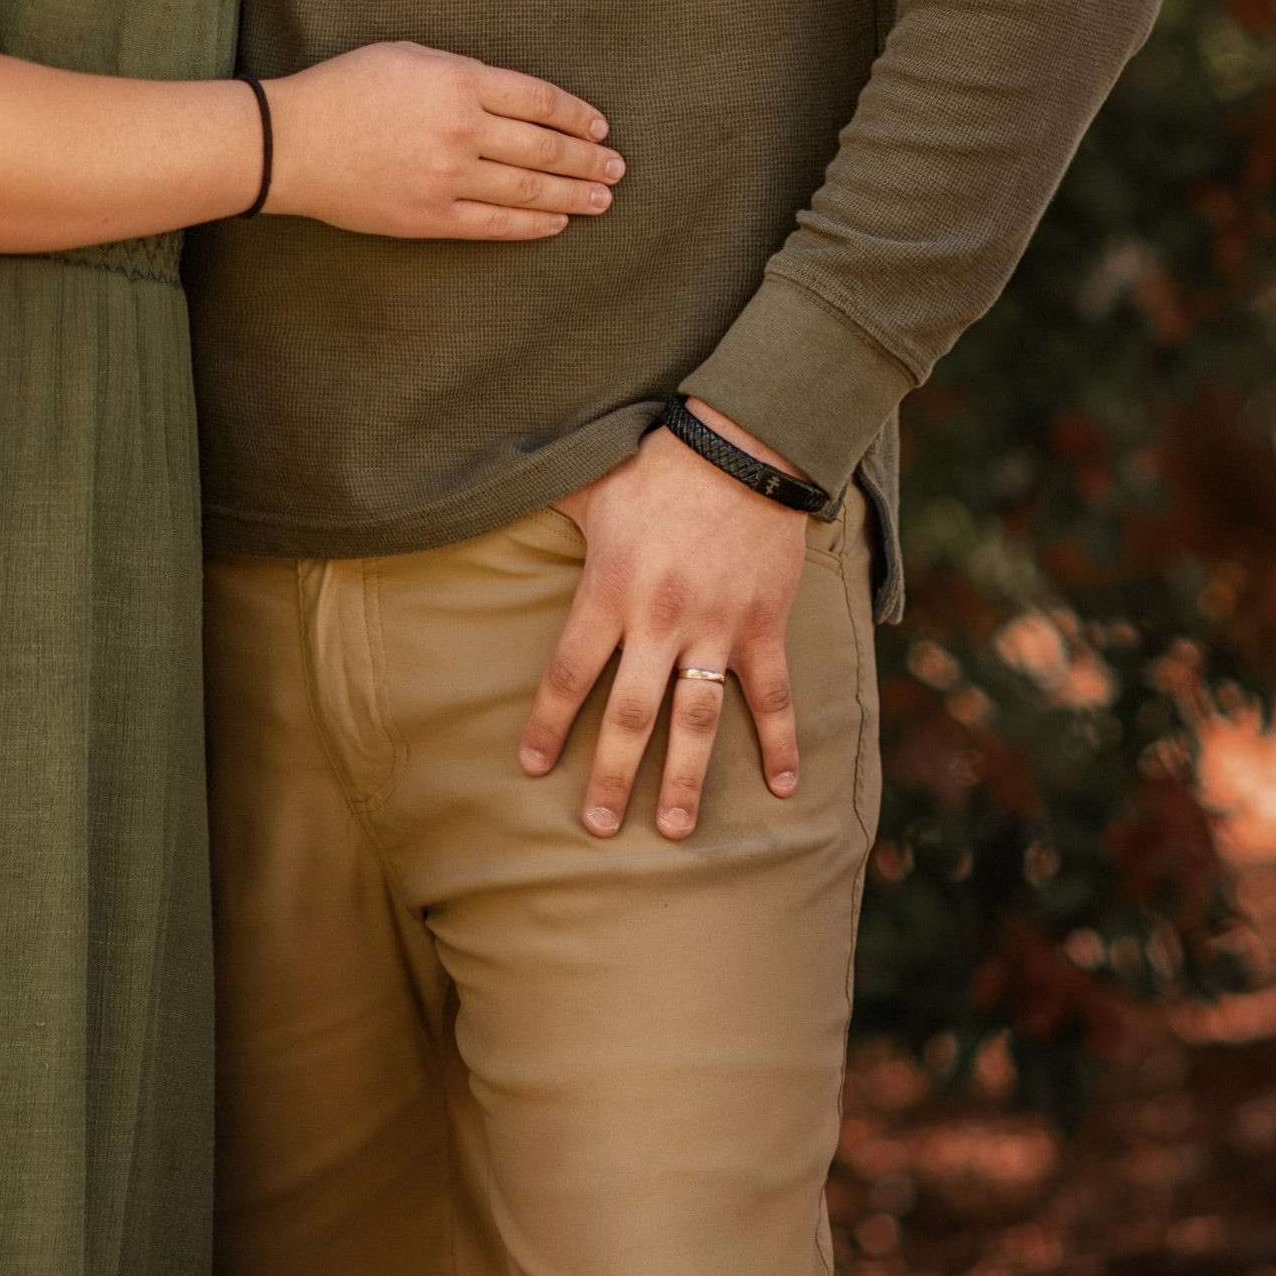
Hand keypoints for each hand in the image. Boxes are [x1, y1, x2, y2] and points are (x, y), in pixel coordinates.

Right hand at [265, 43, 623, 242]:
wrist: (290, 142)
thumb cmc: (344, 88)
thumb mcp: (408, 55)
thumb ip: (462, 72)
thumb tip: (510, 96)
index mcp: (460, 82)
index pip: (541, 100)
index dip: (577, 116)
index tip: (599, 126)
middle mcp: (463, 130)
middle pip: (545, 147)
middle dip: (588, 158)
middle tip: (616, 166)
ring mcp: (448, 177)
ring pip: (528, 190)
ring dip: (573, 194)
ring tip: (602, 198)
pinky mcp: (430, 216)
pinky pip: (494, 225)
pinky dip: (532, 224)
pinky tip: (556, 222)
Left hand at [520, 400, 813, 835]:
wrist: (743, 445)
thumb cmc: (656, 464)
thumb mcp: (589, 486)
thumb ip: (550, 514)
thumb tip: (491, 501)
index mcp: (609, 590)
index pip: (568, 672)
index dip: (547, 723)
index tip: (533, 766)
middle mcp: (659, 620)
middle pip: (629, 715)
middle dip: (612, 775)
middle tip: (599, 826)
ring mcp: (716, 627)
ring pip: (697, 720)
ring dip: (686, 779)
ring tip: (677, 830)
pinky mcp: (764, 624)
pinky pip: (774, 694)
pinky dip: (782, 741)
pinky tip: (784, 787)